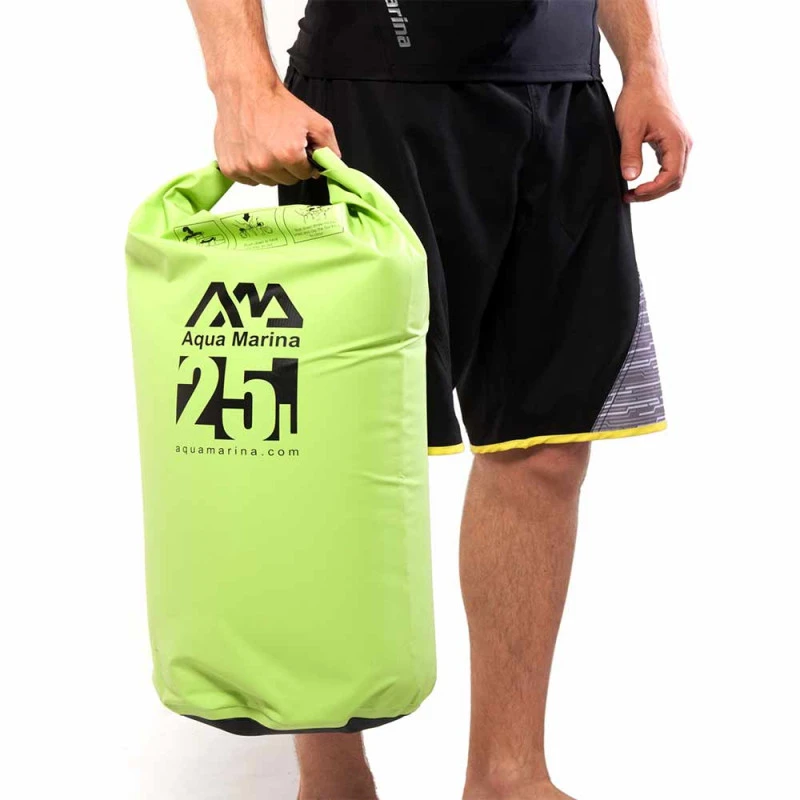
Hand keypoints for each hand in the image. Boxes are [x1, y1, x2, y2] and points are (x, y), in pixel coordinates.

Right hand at [213, 78, 339, 185]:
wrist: (244, 89)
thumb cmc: (277, 103)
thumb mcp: (314, 120)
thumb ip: (329, 146)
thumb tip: (332, 166)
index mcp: (287, 154)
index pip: (305, 175)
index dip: (304, 162)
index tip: (298, 149)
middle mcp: (265, 164)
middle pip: (286, 181)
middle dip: (288, 167)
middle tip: (281, 144)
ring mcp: (245, 167)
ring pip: (267, 181)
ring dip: (270, 169)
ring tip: (265, 145)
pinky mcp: (230, 168)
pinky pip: (248, 180)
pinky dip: (251, 170)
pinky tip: (252, 150)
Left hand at [615, 77, 691, 201]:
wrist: (646, 80)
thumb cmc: (638, 100)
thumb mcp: (629, 128)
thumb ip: (630, 154)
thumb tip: (631, 178)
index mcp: (676, 140)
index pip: (671, 176)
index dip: (653, 189)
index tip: (634, 192)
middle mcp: (683, 144)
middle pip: (675, 181)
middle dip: (653, 193)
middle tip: (629, 196)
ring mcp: (680, 144)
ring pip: (673, 177)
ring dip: (655, 189)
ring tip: (632, 193)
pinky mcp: (673, 144)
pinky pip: (669, 168)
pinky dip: (656, 180)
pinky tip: (639, 183)